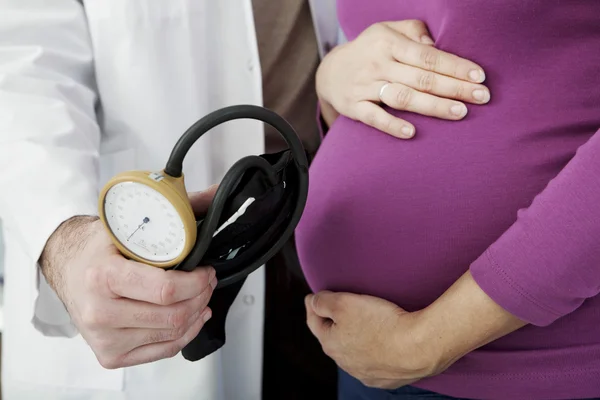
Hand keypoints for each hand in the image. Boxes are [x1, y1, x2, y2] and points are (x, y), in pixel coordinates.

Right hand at [40, 186, 218, 368]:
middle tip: (207, 282)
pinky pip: (161, 352)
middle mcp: (99, 312)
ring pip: (171, 335)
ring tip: (200, 297)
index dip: (196, 282)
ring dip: (196, 315)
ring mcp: (104, 338)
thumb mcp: (129, 223)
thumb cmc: (98, 247)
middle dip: (201, 296)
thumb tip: (217, 192)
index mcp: (103, 276)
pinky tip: (191, 318)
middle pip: (172, 316)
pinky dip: (184, 335)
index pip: (165, 290)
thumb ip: (177, 209)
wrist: (66, 266)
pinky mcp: (110, 355)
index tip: (206, 270)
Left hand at [305, 291, 435, 389]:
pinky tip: (382, 342)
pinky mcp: (387, 379)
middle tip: (337, 309)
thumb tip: (312, 301)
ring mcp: (366, 374)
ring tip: (364, 324)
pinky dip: (375, 351)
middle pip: (334, 338)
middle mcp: (346, 364)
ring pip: (355, 352)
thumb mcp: (344, 303)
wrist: (420, 347)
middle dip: (333, 324)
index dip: (313, 305)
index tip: (312, 297)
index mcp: (331, 344)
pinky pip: (376, 362)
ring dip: (356, 339)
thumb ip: (322, 301)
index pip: (314, 322)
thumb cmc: (382, 323)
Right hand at [317, 20, 489, 137]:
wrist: (329, 72)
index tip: (479, 77)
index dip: (455, 66)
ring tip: (460, 113)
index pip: (428, 55)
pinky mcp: (354, 107)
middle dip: (454, 88)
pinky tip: (412, 133)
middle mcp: (377, 64)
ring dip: (433, 106)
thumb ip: (414, 32)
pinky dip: (392, 125)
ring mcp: (365, 87)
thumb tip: (437, 45)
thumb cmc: (370, 50)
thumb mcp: (388, 31)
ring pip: (403, 98)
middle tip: (482, 97)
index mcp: (388, 43)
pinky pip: (374, 117)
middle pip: (421, 78)